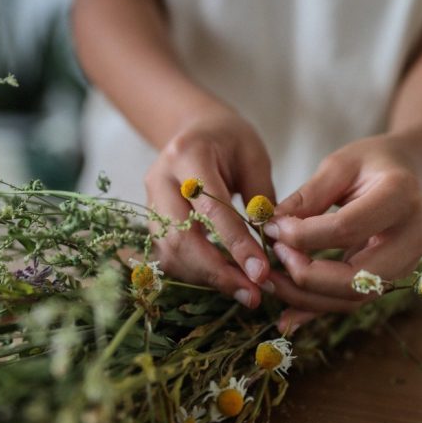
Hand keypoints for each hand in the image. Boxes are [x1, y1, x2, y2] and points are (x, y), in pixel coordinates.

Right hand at [145, 111, 274, 307]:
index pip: (211, 208)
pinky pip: (170, 254)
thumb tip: (271, 246)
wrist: (195, 129)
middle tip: (252, 293)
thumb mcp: (255, 156)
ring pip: (171, 252)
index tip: (261, 272)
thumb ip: (261, 198)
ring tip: (244, 291)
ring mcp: (151, 201)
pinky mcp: (153, 219)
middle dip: (217, 272)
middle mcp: (161, 179)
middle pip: (180, 237)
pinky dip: (197, 272)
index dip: (236, 244)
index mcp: (188, 155)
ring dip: (207, 277)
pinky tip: (224, 279)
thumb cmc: (230, 140)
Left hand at [263, 134, 421, 331]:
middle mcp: (412, 239)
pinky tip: (287, 316)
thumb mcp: (340, 165)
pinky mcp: (390, 279)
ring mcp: (406, 265)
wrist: (413, 173)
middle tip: (272, 259)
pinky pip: (353, 302)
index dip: (303, 234)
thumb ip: (308, 195)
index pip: (347, 228)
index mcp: (401, 197)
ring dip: (306, 298)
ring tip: (270, 282)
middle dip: (306, 276)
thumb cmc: (375, 162)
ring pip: (353, 298)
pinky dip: (318, 309)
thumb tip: (272, 224)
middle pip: (356, 278)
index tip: (272, 228)